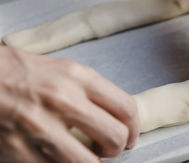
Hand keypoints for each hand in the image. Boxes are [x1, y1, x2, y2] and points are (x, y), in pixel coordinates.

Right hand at [0, 46, 139, 161]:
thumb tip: (116, 115)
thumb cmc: (22, 71)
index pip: (127, 108)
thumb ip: (92, 91)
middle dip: (118, 149)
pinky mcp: (19, 150)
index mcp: (79, 78)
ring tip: (86, 155)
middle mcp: (64, 101)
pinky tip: (58, 157)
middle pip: (115, 137)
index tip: (131, 136)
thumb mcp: (64, 69)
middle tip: (110, 149)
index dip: (135, 128)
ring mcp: (41, 127)